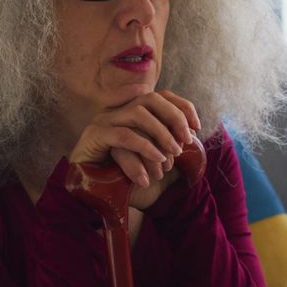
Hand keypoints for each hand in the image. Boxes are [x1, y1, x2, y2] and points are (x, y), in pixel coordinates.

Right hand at [68, 90, 200, 209]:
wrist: (90, 190)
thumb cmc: (121, 172)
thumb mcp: (147, 154)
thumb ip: (163, 140)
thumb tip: (191, 132)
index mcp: (129, 109)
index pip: (160, 96)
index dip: (181, 107)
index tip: (197, 127)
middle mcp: (116, 109)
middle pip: (150, 98)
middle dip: (174, 117)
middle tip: (187, 140)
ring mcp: (104, 120)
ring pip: (137, 113)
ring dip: (160, 132)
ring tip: (174, 153)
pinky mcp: (94, 135)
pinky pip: (123, 135)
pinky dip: (144, 146)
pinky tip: (157, 159)